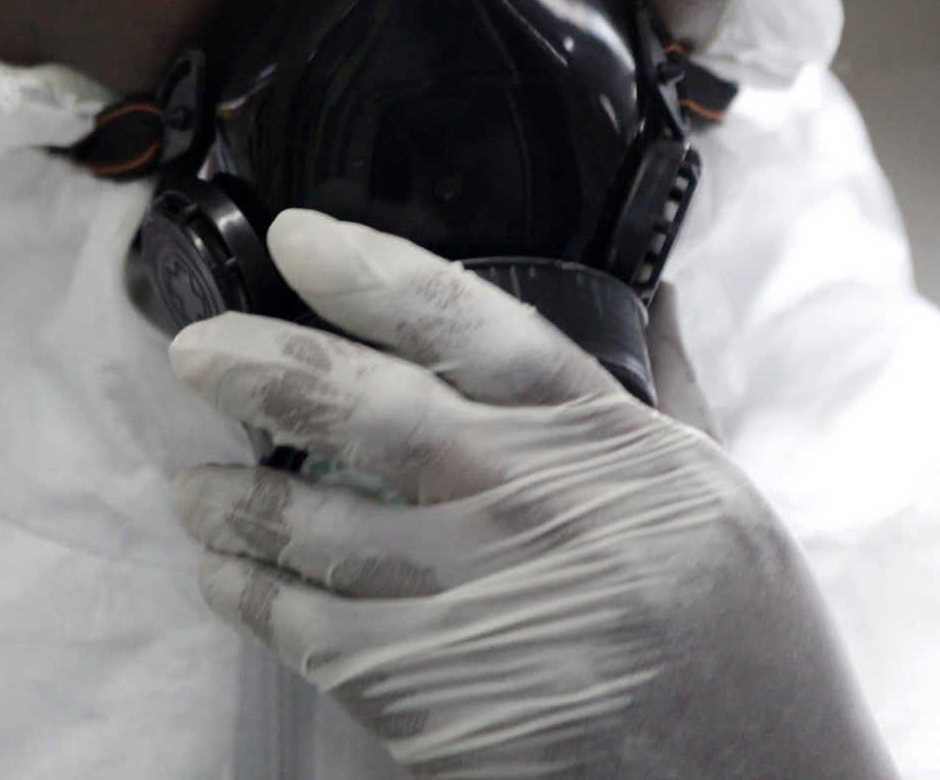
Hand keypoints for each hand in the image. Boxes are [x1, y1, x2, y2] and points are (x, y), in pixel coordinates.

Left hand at [169, 210, 896, 779]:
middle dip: (267, 368)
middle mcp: (537, 509)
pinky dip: (256, 601)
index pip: (474, 330)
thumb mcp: (723, 494)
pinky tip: (228, 582)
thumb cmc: (748, 643)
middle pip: (373, 413)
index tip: (300, 240)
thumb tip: (651, 292)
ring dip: (238, 503)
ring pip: (321, 529)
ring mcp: (481, 605)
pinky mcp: (437, 701)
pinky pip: (315, 635)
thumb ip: (670, 389)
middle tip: (194, 352)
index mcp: (610, 443)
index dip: (376, 273)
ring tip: (191, 488)